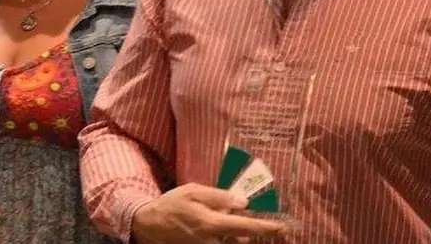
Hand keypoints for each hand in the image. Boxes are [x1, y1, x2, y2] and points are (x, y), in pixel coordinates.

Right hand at [132, 183, 284, 242]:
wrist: (147, 225)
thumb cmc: (172, 204)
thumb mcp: (195, 192)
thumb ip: (220, 197)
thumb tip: (243, 201)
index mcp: (211, 223)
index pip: (246, 227)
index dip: (266, 228)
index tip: (282, 227)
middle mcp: (211, 241)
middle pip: (243, 239)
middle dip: (254, 231)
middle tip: (266, 221)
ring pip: (234, 243)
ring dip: (241, 234)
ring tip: (235, 220)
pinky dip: (229, 237)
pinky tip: (227, 226)